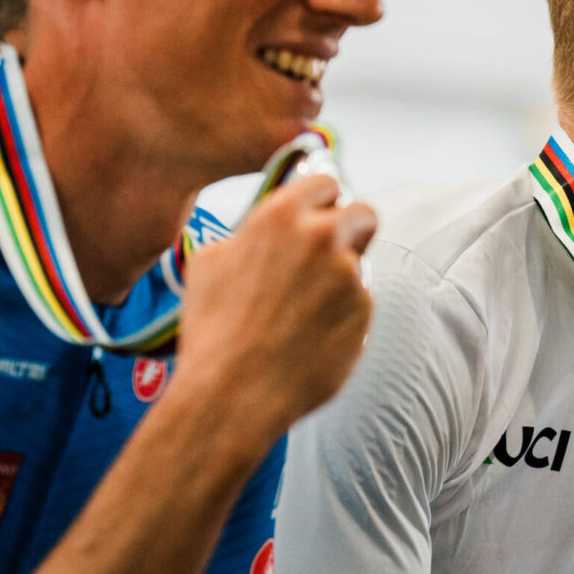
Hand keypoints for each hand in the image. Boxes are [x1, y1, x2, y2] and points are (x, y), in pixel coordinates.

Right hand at [172, 175, 377, 433]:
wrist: (234, 392)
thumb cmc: (213, 330)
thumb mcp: (209, 263)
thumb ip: (249, 234)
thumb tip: (261, 231)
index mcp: (281, 216)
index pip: (326, 181)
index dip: (324, 198)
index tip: (321, 210)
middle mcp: (322, 238)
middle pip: (363, 212)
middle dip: (353, 227)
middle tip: (332, 251)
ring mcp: (349, 276)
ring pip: (357, 265)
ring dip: (339, 280)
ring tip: (300, 314)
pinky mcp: (364, 313)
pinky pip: (359, 304)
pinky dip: (342, 316)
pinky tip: (310, 337)